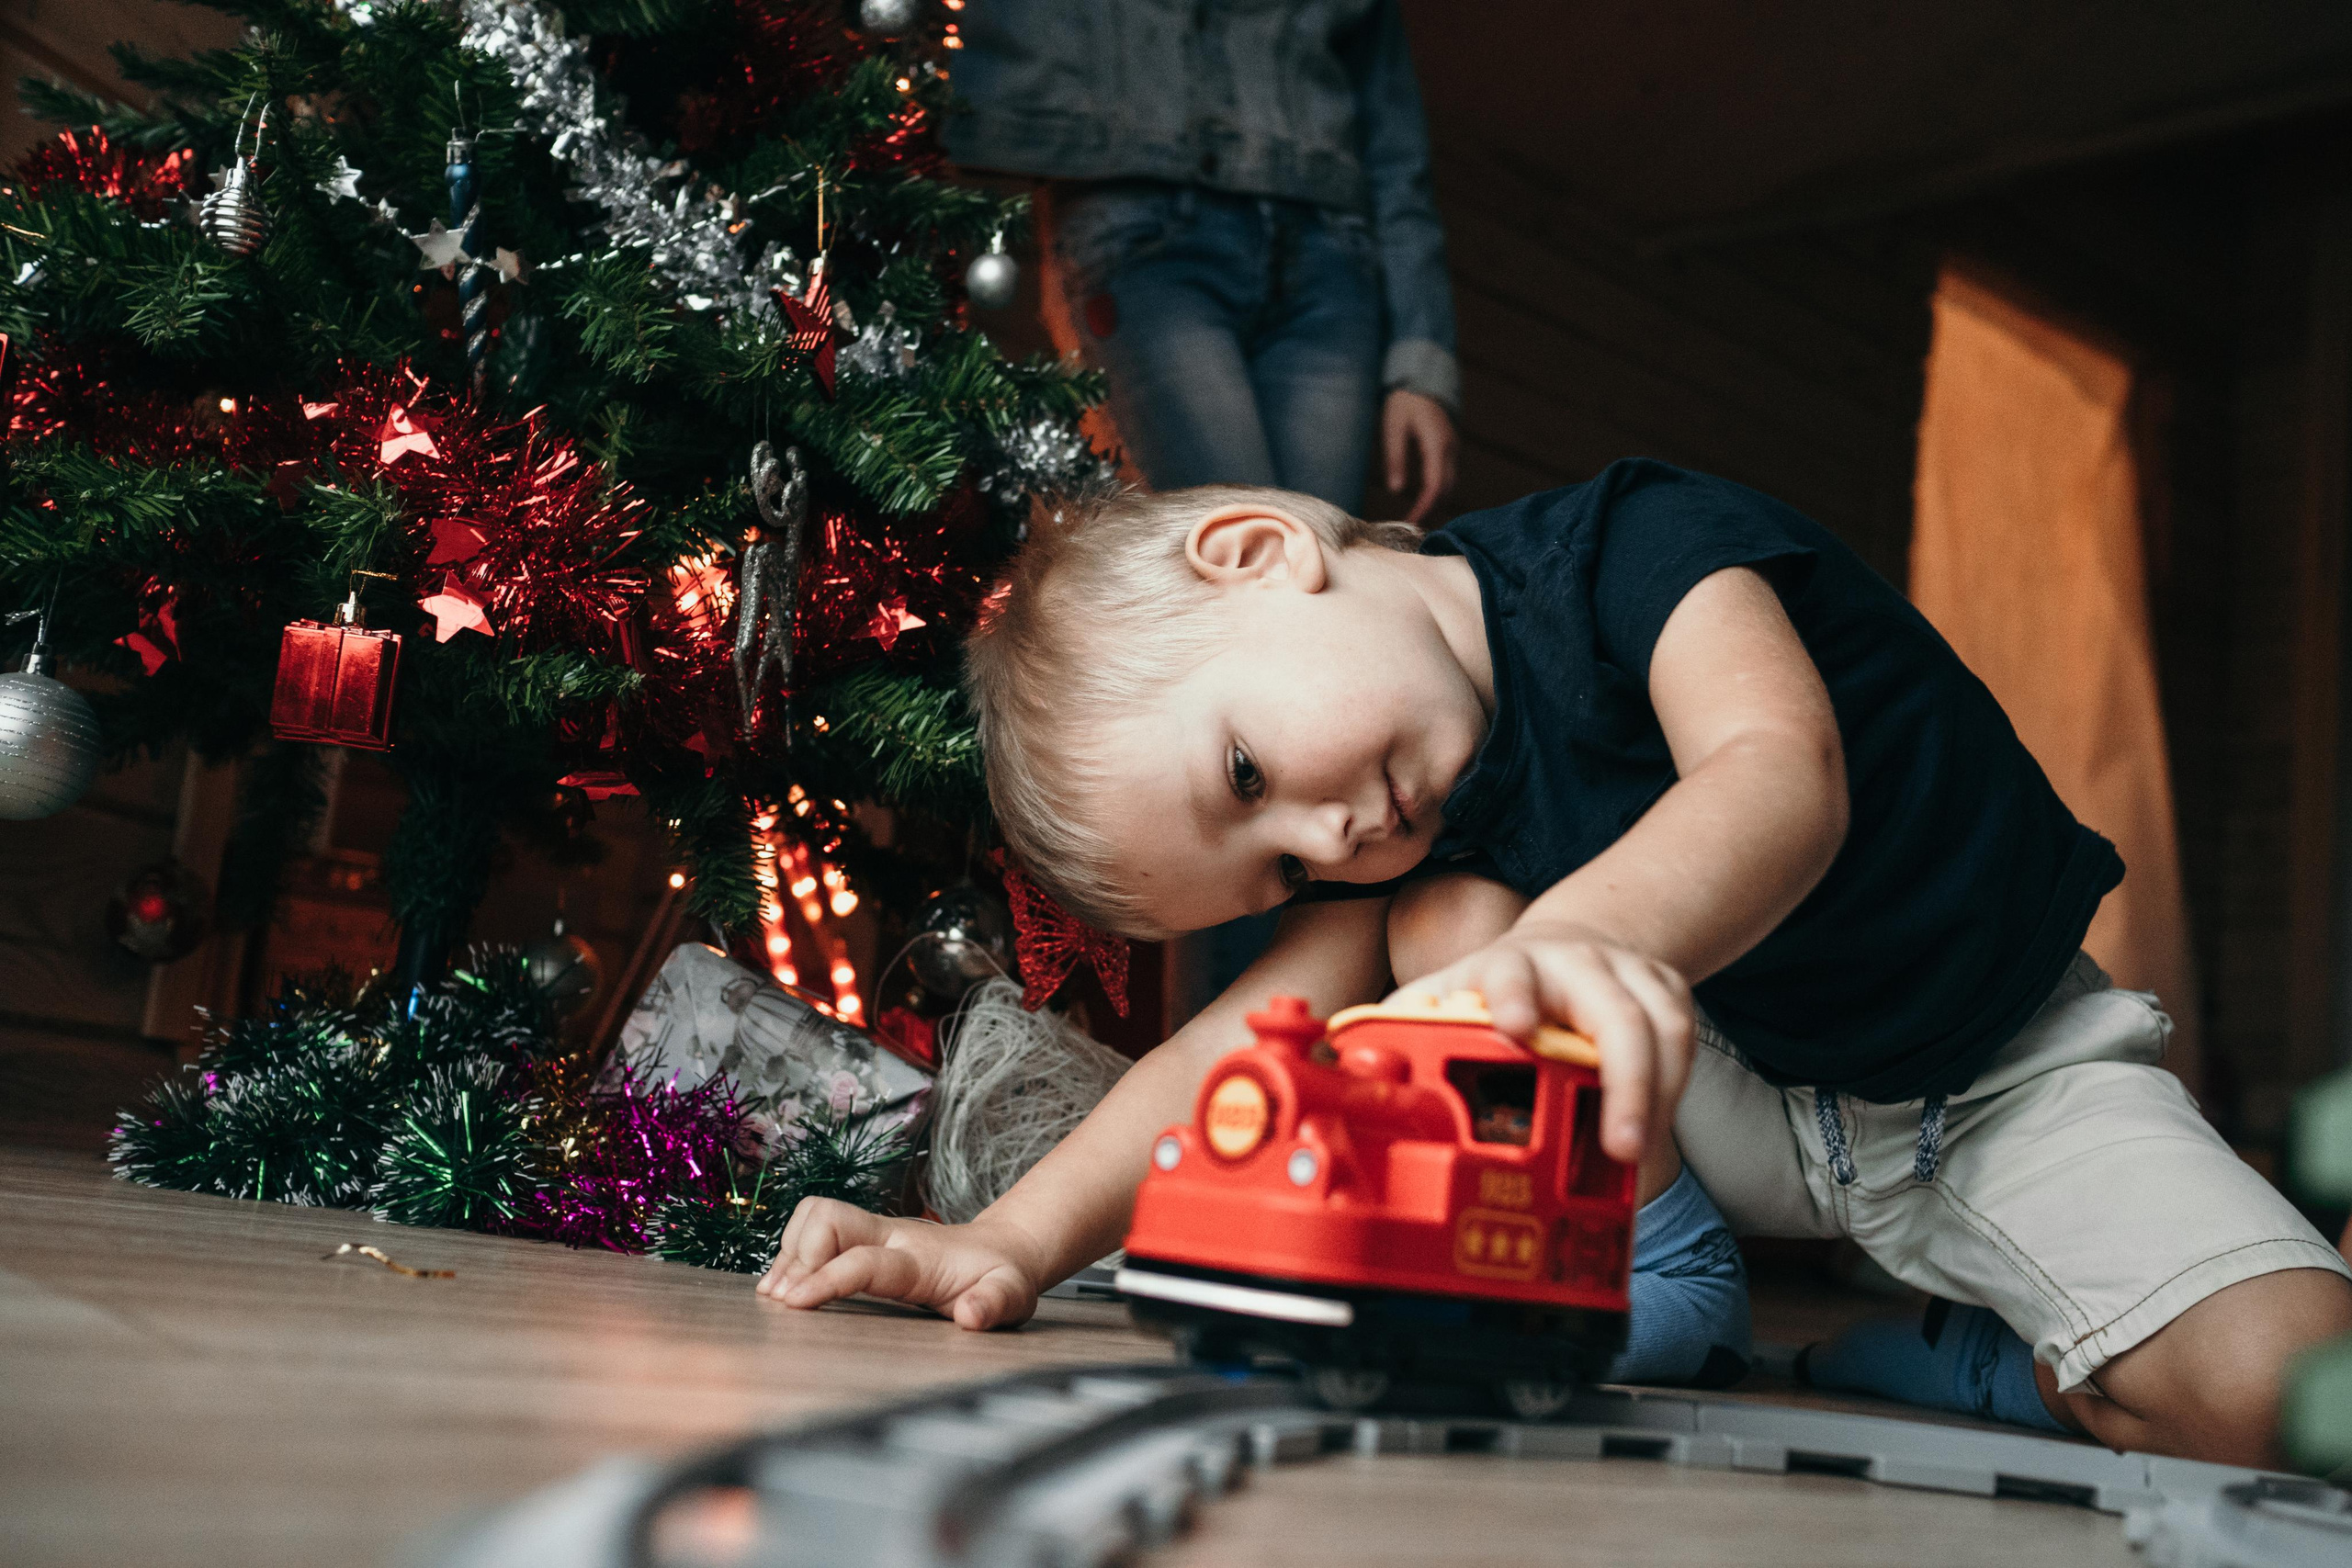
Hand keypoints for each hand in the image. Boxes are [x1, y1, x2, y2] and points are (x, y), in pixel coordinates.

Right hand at [756, 1199, 1043, 1330]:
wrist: (1002, 1249)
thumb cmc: (1002, 1276)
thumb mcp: (1011, 1295)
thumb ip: (993, 1304)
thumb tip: (970, 1316)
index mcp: (919, 1257)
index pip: (863, 1260)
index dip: (826, 1278)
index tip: (794, 1303)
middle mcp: (889, 1235)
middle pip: (826, 1218)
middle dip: (797, 1256)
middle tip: (784, 1302)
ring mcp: (872, 1233)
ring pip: (814, 1217)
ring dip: (789, 1253)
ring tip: (776, 1296)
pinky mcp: (860, 1238)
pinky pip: (813, 1229)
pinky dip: (792, 1254)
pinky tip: (785, 1286)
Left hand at [1382, 388, 1456, 524]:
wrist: (1422, 381)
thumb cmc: (1404, 403)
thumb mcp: (1393, 428)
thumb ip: (1395, 459)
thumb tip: (1397, 490)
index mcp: (1436, 444)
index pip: (1434, 486)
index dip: (1424, 508)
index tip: (1409, 523)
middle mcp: (1450, 450)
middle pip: (1446, 490)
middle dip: (1431, 511)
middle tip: (1410, 528)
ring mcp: (1453, 450)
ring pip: (1450, 485)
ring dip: (1436, 504)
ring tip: (1415, 519)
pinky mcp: (1450, 450)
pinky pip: (1448, 477)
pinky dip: (1438, 493)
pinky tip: (1423, 502)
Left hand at [1392, 919, 1693, 1165]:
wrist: (1570, 944)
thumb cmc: (1500, 985)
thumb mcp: (1447, 995)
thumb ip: (1403, 1027)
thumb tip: (1345, 1061)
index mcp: (1509, 966)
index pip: (1509, 975)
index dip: (1513, 998)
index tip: (1516, 1027)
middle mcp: (1575, 963)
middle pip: (1614, 1015)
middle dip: (1623, 1080)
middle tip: (1618, 1146)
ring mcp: (1627, 974)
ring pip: (1662, 1027)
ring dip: (1657, 1093)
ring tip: (1635, 1155)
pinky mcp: (1667, 989)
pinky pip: (1684, 1040)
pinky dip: (1674, 1086)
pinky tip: (1653, 1123)